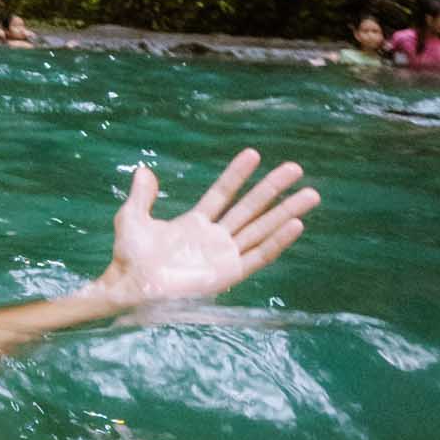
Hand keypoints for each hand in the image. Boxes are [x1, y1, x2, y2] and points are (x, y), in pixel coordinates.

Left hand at [95, 149, 318, 308]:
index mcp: (195, 224)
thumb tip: (144, 170)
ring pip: (262, 228)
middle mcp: (215, 238)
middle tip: (295, 168)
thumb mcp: (132, 219)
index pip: (223, 194)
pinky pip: (259, 255)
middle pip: (251, 208)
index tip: (254, 154)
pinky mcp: (230, 274)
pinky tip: (296, 224)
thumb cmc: (128, 258)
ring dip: (286, 212)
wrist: (130, 285)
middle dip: (273, 188)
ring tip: (310, 194)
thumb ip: (142, 196)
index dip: (237, 174)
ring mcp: (224, 256)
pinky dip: (278, 241)